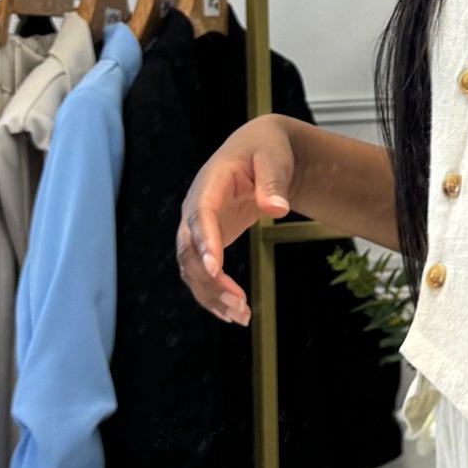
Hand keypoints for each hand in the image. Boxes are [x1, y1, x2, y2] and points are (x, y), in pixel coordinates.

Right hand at [175, 116, 298, 325]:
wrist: (259, 151)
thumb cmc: (266, 151)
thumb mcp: (273, 158)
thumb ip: (273, 182)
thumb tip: (277, 208)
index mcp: (209, 184)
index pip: (200, 214)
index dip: (205, 241)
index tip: (217, 268)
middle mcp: (195, 208)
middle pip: (190, 249)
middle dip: (210, 280)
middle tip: (238, 303)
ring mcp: (197, 228)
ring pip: (192, 268)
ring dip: (212, 295)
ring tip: (241, 316)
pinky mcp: (206, 243)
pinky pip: (202, 274)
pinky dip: (213, 295)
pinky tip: (234, 315)